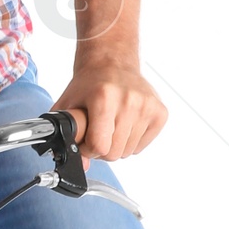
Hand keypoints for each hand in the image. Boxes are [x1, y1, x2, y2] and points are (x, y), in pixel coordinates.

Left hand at [51, 58, 166, 161]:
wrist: (112, 63)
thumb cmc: (89, 85)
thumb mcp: (69, 106)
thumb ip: (68, 136)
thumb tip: (81, 165)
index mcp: (104, 98)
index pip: (99, 146)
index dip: (88, 149)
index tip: (85, 139)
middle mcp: (129, 101)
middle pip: (114, 152)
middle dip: (102, 148)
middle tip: (97, 132)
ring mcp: (147, 106)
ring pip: (128, 152)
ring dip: (116, 145)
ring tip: (111, 126)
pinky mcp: (160, 112)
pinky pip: (141, 146)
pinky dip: (131, 141)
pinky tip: (125, 124)